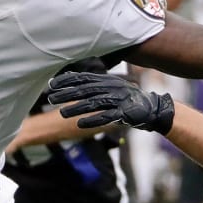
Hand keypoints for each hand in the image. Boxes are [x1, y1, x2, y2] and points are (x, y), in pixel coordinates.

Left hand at [48, 72, 174, 133]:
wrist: (152, 109)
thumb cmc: (127, 99)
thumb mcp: (110, 88)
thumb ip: (94, 85)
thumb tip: (71, 80)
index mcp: (107, 80)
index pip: (83, 78)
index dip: (67, 81)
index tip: (51, 84)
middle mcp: (111, 87)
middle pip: (85, 90)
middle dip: (67, 94)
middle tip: (51, 98)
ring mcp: (118, 100)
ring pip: (93, 103)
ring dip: (76, 108)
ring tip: (62, 113)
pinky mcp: (124, 113)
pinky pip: (106, 116)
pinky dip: (92, 119)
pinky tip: (80, 123)